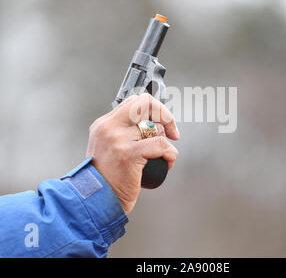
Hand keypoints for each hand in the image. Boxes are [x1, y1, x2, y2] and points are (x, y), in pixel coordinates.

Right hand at [86, 94, 179, 213]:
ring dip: (166, 142)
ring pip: (156, 128)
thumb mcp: (107, 147)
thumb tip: (150, 124)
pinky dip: (170, 154)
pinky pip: (161, 145)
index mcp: (104, 124)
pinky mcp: (128, 154)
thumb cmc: (106, 179)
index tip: (162, 122)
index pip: (135, 101)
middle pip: (145, 104)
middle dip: (165, 115)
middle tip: (171, 132)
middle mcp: (109, 128)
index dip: (154, 109)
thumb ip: (123, 132)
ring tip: (161, 156)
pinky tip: (166, 163)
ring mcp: (118, 140)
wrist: (96, 202)